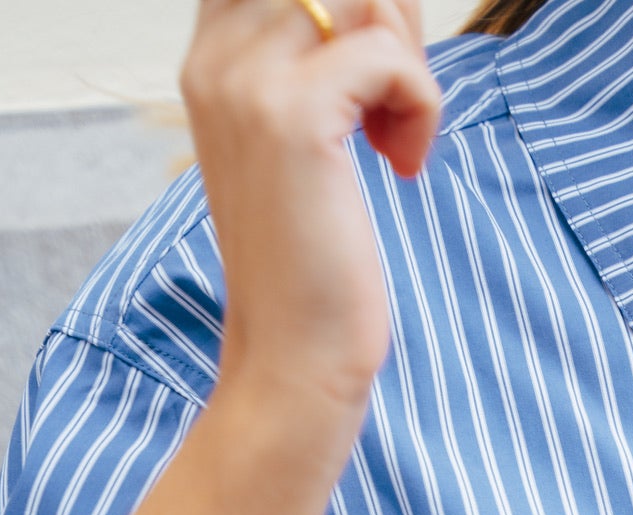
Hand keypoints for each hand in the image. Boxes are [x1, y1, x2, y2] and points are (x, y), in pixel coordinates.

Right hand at [180, 0, 440, 423]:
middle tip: (395, 107)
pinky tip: (404, 164)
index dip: (349, 7)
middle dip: (390, 22)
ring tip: (395, 135)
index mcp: (211, 56)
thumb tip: (382, 7)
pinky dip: (421, 105)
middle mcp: (218, 56)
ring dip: (408, 61)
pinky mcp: (294, 118)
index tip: (371, 80)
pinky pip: (389, 56)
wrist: (292, 360)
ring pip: (364, 0)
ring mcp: (248, 83)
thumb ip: (320, 63)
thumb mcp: (300, 141)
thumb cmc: (311, 264)